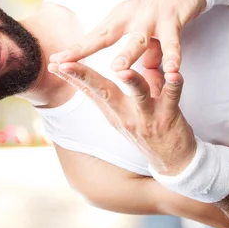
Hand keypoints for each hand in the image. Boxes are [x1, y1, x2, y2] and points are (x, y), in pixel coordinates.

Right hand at [48, 60, 196, 174]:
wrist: (174, 164)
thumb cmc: (151, 132)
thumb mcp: (130, 112)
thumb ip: (129, 85)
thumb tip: (126, 65)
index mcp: (114, 111)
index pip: (89, 90)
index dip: (72, 76)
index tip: (53, 63)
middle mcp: (126, 114)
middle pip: (103, 91)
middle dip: (84, 76)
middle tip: (67, 63)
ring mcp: (147, 116)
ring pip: (138, 94)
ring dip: (131, 81)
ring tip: (123, 70)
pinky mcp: (169, 117)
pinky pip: (172, 97)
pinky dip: (174, 85)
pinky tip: (175, 75)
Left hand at [49, 0, 204, 73]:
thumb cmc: (157, 9)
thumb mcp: (140, 29)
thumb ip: (136, 51)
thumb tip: (135, 71)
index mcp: (118, 19)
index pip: (92, 37)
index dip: (74, 50)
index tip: (55, 62)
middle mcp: (130, 16)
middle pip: (106, 37)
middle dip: (86, 51)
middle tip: (68, 65)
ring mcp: (151, 17)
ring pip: (138, 39)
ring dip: (128, 54)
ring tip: (117, 68)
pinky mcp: (172, 20)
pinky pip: (172, 42)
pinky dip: (172, 56)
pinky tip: (172, 70)